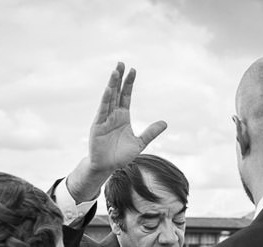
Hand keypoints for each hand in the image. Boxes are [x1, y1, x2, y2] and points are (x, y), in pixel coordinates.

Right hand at [66, 63, 166, 201]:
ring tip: (115, 71)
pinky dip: (105, 100)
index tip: (133, 70)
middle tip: (121, 63)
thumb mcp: (139, 143)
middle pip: (116, 92)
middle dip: (119, 78)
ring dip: (112, 85)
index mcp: (123, 117)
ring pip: (109, 98)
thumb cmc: (120, 156)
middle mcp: (113, 115)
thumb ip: (150, 132)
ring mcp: (104, 119)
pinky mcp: (97, 126)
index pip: (126, 96)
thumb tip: (165, 123)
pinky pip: (102, 111)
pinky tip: (109, 90)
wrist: (107, 168)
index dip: (129, 83)